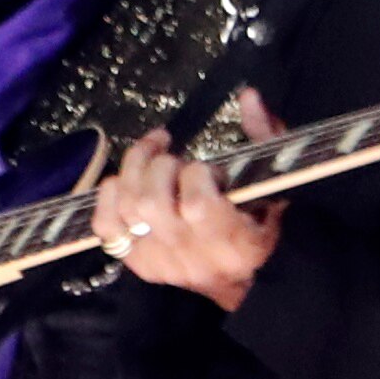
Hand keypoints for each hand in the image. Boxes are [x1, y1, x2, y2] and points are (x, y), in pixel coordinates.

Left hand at [90, 91, 285, 309]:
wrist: (243, 283)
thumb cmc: (261, 226)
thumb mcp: (275, 182)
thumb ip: (266, 137)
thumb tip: (247, 95)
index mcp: (233, 242)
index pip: (197, 204)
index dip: (197, 174)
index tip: (210, 170)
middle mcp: (190, 255)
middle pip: (152, 201)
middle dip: (162, 166)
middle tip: (177, 160)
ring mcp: (158, 260)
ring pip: (127, 207)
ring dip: (135, 170)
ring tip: (153, 156)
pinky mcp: (135, 261)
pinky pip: (104, 224)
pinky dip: (109, 194)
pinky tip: (127, 180)